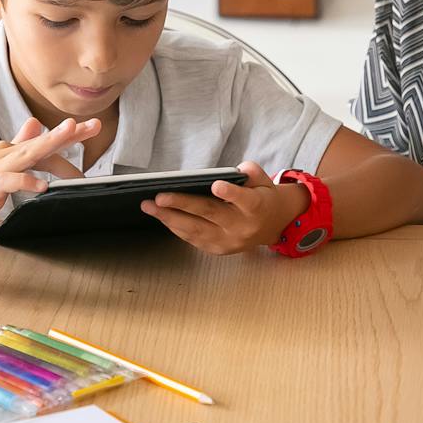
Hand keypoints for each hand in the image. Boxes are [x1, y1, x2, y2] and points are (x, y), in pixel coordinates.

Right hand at [0, 116, 98, 238]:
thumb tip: (35, 125)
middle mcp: (0, 157)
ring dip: (49, 143)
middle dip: (67, 134)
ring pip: (25, 154)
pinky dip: (25, 182)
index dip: (67, 137)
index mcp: (5, 153)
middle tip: (92, 125)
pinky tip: (41, 186)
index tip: (91, 128)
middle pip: (39, 142)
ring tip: (70, 134)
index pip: (41, 143)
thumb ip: (16, 148)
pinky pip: (7, 182)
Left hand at [140, 161, 307, 255]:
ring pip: (196, 230)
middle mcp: (242, 227)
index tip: (216, 185)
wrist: (273, 226)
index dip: (230, 193)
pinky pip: (193, 239)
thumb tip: (228, 172)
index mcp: (257, 207)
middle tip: (159, 198)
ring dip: (169, 218)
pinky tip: (161, 216)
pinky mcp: (218, 249)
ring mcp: (229, 241)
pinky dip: (175, 227)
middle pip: (210, 214)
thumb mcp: (263, 179)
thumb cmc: (262, 196)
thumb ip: (249, 172)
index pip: (245, 200)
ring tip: (149, 207)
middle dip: (182, 205)